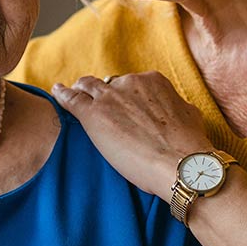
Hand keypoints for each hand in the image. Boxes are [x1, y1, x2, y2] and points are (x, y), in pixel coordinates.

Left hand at [49, 72, 213, 200]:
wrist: (182, 165)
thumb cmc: (190, 147)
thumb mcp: (189, 116)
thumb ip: (176, 106)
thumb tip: (175, 109)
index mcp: (153, 80)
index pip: (130, 83)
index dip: (123, 94)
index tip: (120, 103)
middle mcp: (130, 83)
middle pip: (107, 84)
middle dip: (102, 93)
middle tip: (97, 103)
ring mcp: (109, 97)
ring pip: (87, 87)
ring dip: (80, 90)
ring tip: (72, 93)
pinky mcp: (93, 115)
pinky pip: (71, 99)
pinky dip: (62, 94)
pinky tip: (56, 92)